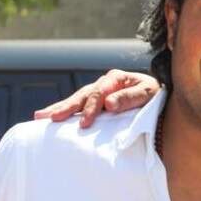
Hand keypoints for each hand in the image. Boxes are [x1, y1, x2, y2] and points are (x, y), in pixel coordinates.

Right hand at [34, 70, 159, 127]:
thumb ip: (130, 98)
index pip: (99, 93)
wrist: (159, 98)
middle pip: (83, 95)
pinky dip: (63, 111)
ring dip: (59, 108)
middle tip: (53, 119)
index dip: (91, 108)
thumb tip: (108, 104)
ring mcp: (98, 92)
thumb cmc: (156, 96)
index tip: (85, 123)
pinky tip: (47, 117)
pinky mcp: (96, 103)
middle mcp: (104, 83)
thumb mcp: (148, 94)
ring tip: (40, 117)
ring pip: (76, 100)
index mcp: (116, 78)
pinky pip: (77, 106)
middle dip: (68, 107)